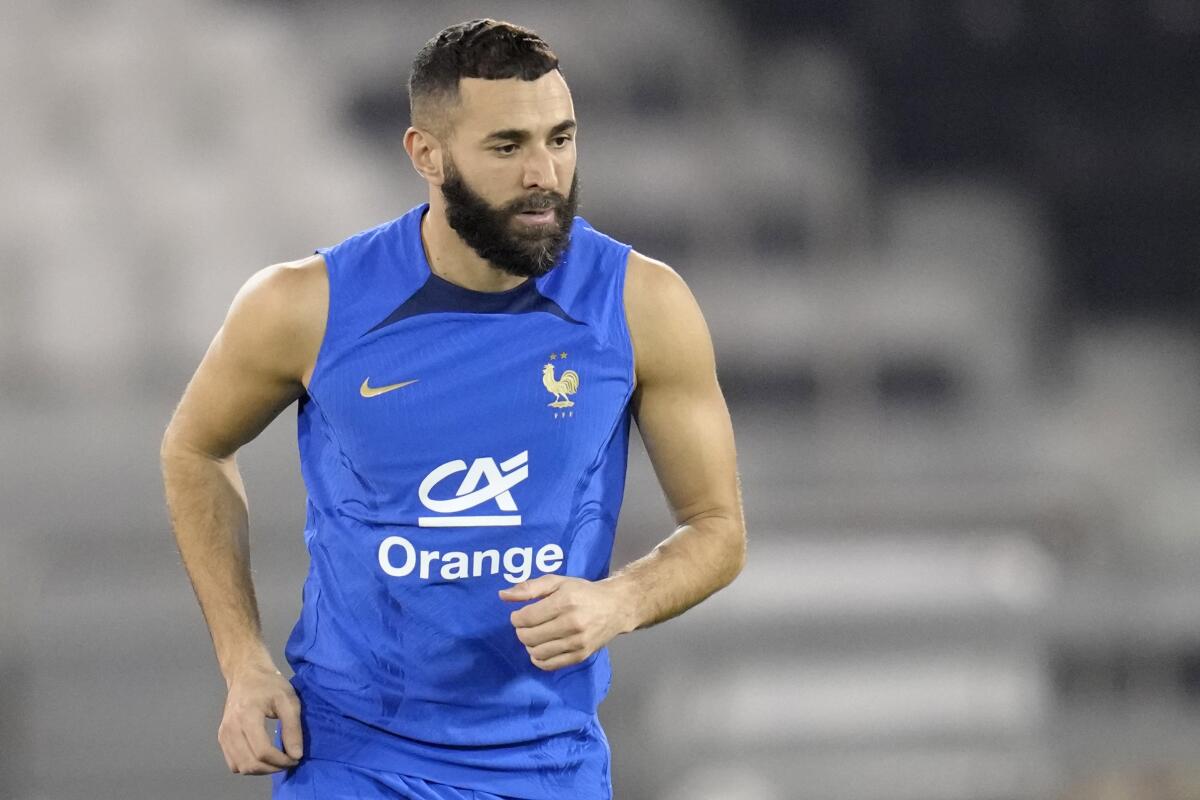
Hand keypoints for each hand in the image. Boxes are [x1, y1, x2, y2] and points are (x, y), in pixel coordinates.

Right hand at [218, 662, 302, 774]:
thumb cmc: (270, 684)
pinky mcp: (222, 738)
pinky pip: (233, 763)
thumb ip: (293, 728)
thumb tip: (296, 755)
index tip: (295, 759)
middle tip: (288, 762)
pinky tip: (262, 758)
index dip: (280, 761)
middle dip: (272, 768)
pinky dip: (248, 766)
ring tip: (277, 761)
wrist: (246, 674)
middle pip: (250, 763)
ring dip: (261, 770)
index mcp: (247, 716)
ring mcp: (223, 734)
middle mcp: (231, 728)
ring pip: (240, 767)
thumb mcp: (288, 700)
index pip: (262, 751)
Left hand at [499, 575, 631, 670]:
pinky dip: (539, 660)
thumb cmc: (583, 592)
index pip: (527, 618)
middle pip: (529, 636)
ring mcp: (577, 642)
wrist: (616, 607)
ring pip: (538, 652)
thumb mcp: (558, 582)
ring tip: (534, 635)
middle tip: (526, 625)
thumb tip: (502, 595)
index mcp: (564, 602)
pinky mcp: (580, 655)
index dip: (516, 618)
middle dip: (521, 631)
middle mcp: (571, 623)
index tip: (519, 615)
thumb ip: (529, 587)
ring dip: (529, 645)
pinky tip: (540, 650)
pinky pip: (550, 664)